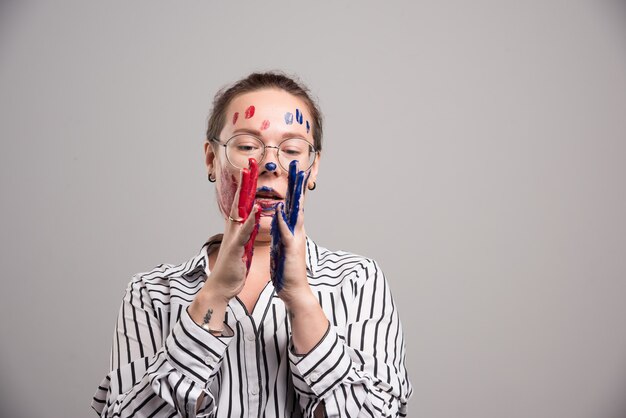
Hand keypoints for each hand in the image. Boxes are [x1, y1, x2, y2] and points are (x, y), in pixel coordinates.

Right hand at [206, 158, 259, 300]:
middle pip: (239, 199)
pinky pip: (244, 231)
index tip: (252, 168)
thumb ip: (246, 230)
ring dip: (244, 192)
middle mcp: (233, 227)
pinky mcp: (236, 247)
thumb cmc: (233, 267)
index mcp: (238, 226)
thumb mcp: (242, 244)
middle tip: (250, 161)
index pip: (243, 201)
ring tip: (248, 175)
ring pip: (240, 209)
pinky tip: (255, 208)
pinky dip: (250, 219)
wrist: (222, 286)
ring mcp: (233, 236)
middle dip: (245, 180)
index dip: (247, 184)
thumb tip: (250, 219)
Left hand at [271, 161, 309, 305]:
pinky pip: (285, 233)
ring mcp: (295, 239)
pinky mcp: (290, 250)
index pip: (294, 205)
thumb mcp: (282, 246)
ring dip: (295, 196)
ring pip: (296, 213)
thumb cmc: (286, 271)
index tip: (294, 172)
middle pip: (298, 203)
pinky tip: (280, 210)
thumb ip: (281, 232)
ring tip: (297, 180)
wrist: (294, 291)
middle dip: (298, 184)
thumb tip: (279, 219)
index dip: (294, 188)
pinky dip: (283, 221)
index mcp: (293, 230)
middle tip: (298, 166)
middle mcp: (297, 231)